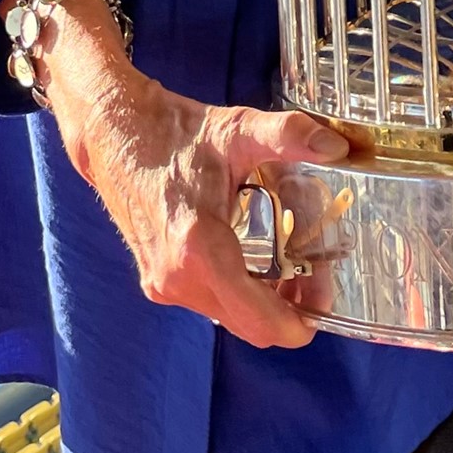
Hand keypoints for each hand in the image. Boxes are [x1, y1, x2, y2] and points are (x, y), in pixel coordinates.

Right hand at [38, 0, 348, 348]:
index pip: (257, 318)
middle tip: (316, 277)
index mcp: (198, 249)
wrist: (115, 133)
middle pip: (248, 323)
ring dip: (264, 301)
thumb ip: (289, 135)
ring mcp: (163, 283)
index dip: (297, 323)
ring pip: (229, 316)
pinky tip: (256, 259)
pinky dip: (238, 291)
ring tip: (292, 265)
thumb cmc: (175, 133)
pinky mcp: (157, 280)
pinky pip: (210, 302)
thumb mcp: (237, 128)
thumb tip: (337, 147)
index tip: (324, 306)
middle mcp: (176, 278)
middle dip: (288, 309)